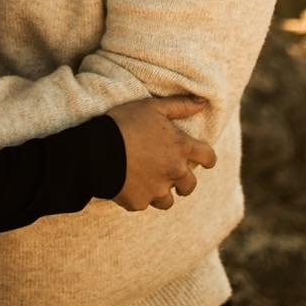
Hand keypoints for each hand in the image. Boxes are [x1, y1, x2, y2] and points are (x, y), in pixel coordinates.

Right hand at [109, 94, 216, 212]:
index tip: (203, 160)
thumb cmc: (126, 123)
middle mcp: (174, 173)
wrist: (96, 149)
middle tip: (168, 172)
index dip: (207, 159)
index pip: (209, 158)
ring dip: (161, 192)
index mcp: (181, 149)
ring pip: (167, 200)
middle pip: (190, 185)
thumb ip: (181, 106)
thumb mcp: (153, 107)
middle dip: (183, 181)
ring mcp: (157, 191)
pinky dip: (137, 196)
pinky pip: (143, 203)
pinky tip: (126, 184)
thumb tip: (203, 102)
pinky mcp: (139, 202)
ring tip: (147, 182)